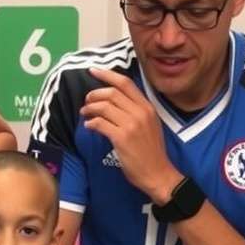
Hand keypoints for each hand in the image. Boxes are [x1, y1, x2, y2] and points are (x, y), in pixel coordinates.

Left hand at [80, 67, 180, 203]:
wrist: (158, 174)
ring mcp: (131, 125)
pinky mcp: (122, 138)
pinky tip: (89, 127)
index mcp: (148, 107)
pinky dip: (91, 123)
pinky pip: (100, 123)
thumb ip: (135, 111)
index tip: (93, 70)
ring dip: (90, 109)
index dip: (107, 74)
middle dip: (94, 94)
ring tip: (85, 114)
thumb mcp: (150, 125)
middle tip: (86, 101)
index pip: (125, 83)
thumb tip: (113, 102)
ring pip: (103, 106)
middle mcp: (140, 112)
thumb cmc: (151, 152)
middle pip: (111, 92)